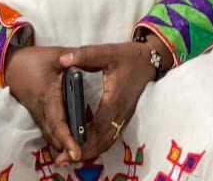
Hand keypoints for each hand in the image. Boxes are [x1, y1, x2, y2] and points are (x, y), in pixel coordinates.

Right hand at [6, 45, 78, 156]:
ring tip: (80, 151)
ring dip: (63, 144)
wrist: (9, 65)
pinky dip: (59, 137)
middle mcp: (42, 110)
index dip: (68, 138)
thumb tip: (93, 58)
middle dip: (68, 147)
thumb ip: (75, 57)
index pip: (59, 123)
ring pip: (51, 136)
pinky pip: (49, 130)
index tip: (77, 152)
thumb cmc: (32, 60)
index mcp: (49, 96)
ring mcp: (38, 114)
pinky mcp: (38, 114)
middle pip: (55, 136)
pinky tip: (71, 140)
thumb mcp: (55, 55)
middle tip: (83, 155)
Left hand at [63, 39, 163, 161]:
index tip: (68, 147)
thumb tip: (63, 59)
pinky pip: (110, 137)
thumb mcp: (108, 51)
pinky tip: (85, 147)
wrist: (150, 60)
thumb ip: (85, 55)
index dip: (84, 139)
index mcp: (115, 99)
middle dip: (83, 152)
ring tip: (70, 158)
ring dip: (90, 151)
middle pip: (102, 141)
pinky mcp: (123, 117)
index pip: (99, 126)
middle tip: (62, 160)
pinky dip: (98, 145)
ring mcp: (123, 117)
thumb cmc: (129, 56)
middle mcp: (120, 112)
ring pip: (107, 142)